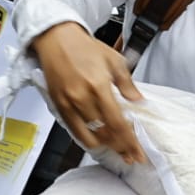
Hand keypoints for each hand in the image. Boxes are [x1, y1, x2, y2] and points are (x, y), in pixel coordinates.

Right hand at [31, 22, 144, 162]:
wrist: (56, 39)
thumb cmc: (84, 47)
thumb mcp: (113, 60)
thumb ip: (127, 83)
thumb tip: (138, 101)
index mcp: (99, 86)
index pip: (117, 123)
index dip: (129, 142)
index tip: (138, 153)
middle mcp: (82, 98)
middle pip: (105, 133)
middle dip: (121, 148)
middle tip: (131, 155)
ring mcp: (68, 104)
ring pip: (89, 136)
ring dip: (105, 146)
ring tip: (116, 149)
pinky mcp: (58, 106)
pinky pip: (74, 131)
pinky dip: (87, 139)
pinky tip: (98, 140)